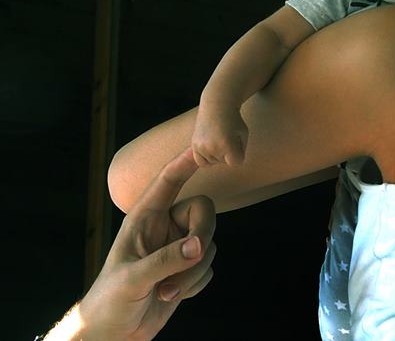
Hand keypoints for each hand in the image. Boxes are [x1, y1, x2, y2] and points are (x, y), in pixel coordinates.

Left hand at [75, 148, 215, 339]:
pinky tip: (171, 296)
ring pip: (208, 244)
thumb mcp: (133, 279)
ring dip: (192, 273)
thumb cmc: (110, 300)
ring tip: (166, 292)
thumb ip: (166, 260)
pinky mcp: (187, 269)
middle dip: (202, 236)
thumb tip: (199, 245)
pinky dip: (195, 284)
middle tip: (193, 257)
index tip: (205, 149)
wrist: (114, 333)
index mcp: (145, 218)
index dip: (186, 162)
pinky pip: (209, 267)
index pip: (169, 180)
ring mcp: (178, 248)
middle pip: (203, 212)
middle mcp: (165, 227)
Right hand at [192, 98, 248, 166]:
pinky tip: (211, 146)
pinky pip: (201, 162)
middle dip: (228, 153)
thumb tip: (230, 163)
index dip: (238, 154)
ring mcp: (202, 147)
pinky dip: (207, 157)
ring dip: (217, 154)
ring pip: (213, 162)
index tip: (237, 143)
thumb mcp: (244, 134)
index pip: (236, 162)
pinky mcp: (194, 146)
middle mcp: (213, 147)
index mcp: (228, 145)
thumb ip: (240, 151)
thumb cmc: (233, 120)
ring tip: (218, 138)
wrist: (216, 105)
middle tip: (226, 136)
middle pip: (224, 162)